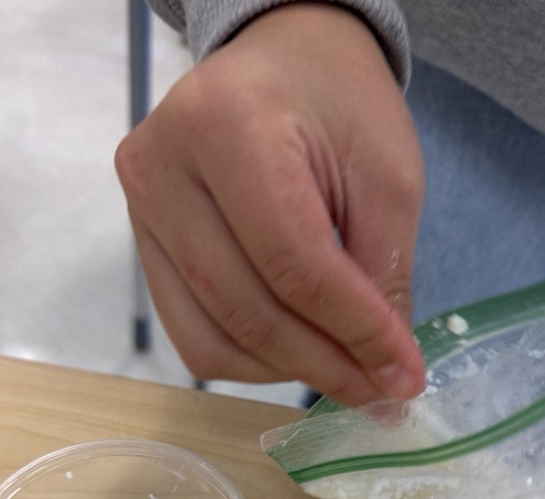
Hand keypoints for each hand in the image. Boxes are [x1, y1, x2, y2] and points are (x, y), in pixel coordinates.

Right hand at [115, 3, 425, 405]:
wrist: (279, 63)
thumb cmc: (339, 104)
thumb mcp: (387, 177)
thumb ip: (382, 276)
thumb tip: (385, 374)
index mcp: (229, 127)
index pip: (295, 265)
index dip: (355, 332)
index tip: (403, 376)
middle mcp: (162, 170)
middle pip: (247, 310)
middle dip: (324, 364)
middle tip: (380, 390)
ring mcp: (140, 210)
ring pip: (213, 338)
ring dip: (287, 369)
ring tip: (344, 365)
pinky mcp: (142, 243)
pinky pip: (193, 335)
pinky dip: (250, 359)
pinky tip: (297, 348)